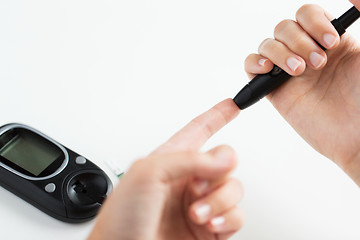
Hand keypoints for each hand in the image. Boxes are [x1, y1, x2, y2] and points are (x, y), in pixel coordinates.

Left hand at [88, 99, 244, 239]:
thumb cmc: (121, 220)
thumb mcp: (147, 174)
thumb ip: (187, 159)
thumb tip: (223, 158)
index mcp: (169, 161)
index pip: (198, 130)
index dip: (216, 116)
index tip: (232, 105)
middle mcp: (186, 181)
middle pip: (224, 162)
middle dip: (219, 172)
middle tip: (201, 184)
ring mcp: (199, 205)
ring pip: (234, 189)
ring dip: (220, 200)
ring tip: (198, 212)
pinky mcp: (210, 230)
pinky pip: (236, 216)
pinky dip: (229, 218)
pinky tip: (211, 223)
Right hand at [244, 3, 359, 184]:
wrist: (357, 136)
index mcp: (329, 40)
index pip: (307, 14)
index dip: (314, 22)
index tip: (331, 42)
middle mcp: (306, 52)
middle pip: (284, 27)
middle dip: (299, 41)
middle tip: (319, 64)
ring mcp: (287, 71)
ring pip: (267, 44)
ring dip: (280, 53)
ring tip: (300, 72)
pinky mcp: (273, 90)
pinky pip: (251, 67)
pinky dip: (254, 62)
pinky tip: (269, 69)